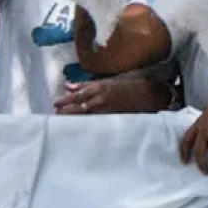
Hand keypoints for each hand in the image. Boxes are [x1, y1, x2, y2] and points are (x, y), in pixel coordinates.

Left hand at [53, 77, 168, 115]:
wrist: (152, 94)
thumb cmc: (132, 84)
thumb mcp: (110, 80)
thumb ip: (88, 84)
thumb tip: (68, 85)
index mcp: (101, 86)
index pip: (79, 93)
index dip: (67, 99)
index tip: (56, 103)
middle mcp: (102, 98)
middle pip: (80, 106)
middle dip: (67, 110)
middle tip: (55, 115)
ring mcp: (107, 109)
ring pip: (86, 115)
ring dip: (74, 118)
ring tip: (63, 122)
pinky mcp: (113, 118)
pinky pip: (96, 122)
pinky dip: (87, 124)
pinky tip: (80, 127)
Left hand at [179, 89, 207, 175]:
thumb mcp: (207, 113)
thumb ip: (203, 125)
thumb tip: (202, 136)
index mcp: (198, 124)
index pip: (186, 141)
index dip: (184, 153)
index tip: (184, 162)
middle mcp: (205, 131)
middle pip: (199, 152)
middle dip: (201, 165)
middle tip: (205, 172)